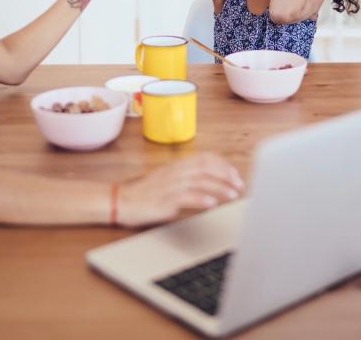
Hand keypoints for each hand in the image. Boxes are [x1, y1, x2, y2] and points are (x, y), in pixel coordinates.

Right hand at [116, 153, 244, 227]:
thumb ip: (185, 178)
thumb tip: (207, 182)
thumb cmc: (143, 193)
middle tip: (239, 185)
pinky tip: (211, 204)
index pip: (205, 158)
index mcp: (176, 165)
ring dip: (219, 188)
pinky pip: (185, 197)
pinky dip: (200, 199)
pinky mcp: (164, 200)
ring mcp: (169, 185)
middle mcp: (175, 172)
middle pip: (206, 168)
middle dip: (226, 175)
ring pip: (200, 181)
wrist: (121, 201)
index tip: (235, 174)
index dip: (223, 164)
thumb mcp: (166, 180)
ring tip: (232, 195)